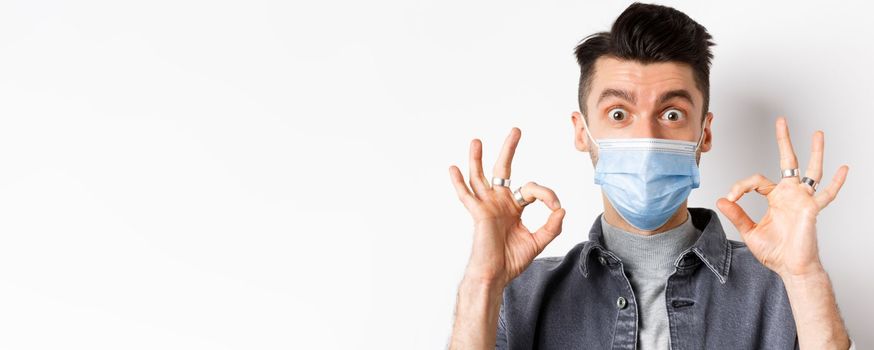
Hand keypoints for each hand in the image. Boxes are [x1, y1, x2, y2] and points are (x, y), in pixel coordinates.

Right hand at [449, 127, 565, 288]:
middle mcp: (498, 203)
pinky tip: (453, 168)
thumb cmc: (510, 261)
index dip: (547, 194)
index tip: (556, 207)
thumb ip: (551, 226)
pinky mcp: (479, 214)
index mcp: (513, 208)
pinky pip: (467, 196)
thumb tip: (561, 209)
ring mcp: (487, 207)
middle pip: (502, 170)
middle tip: (516, 131)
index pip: (531, 189)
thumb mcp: (537, 241)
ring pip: (480, 177)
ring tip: (476, 140)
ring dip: (477, 159)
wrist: (495, 276)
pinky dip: (459, 182)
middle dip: (509, 150)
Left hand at [716, 117, 848, 277]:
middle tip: (781, 121)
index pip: (756, 180)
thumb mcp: (749, 231)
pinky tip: (843, 168)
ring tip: (817, 134)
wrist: (791, 268)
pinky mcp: (811, 210)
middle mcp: (790, 195)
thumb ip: (737, 215)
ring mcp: (803, 200)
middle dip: (784, 141)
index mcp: (775, 198)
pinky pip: (827, 195)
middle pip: (788, 162)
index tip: (730, 198)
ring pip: (811, 171)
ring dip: (815, 152)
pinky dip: (836, 182)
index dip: (740, 186)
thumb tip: (720, 200)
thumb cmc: (776, 252)